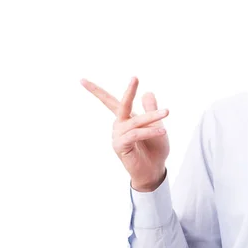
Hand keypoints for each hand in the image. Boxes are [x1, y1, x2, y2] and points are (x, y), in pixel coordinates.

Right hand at [81, 77, 169, 191]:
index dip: (96, 91)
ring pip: (135, 121)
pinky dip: (149, 131)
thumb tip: (148, 92)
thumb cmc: (154, 148)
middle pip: (120, 105)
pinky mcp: (120, 146)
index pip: (110, 101)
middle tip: (135, 78)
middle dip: (128, 91)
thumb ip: (150, 109)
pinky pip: (135, 134)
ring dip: (151, 116)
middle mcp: (118, 125)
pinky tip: (162, 131)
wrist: (154, 170)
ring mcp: (118, 136)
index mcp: (125, 119)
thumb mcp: (156, 125)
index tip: (81, 79)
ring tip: (166, 113)